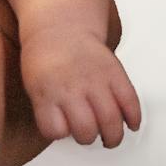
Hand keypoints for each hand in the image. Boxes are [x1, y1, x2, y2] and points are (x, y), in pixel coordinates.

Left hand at [21, 30, 140, 146]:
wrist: (59, 27)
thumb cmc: (44, 58)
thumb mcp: (32, 84)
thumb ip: (46, 109)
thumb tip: (64, 133)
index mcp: (46, 91)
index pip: (54, 129)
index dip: (58, 133)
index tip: (61, 130)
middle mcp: (71, 87)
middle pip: (86, 129)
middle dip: (88, 138)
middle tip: (88, 135)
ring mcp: (95, 80)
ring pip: (111, 120)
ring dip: (113, 136)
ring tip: (110, 137)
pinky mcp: (115, 73)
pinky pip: (131, 102)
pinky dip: (133, 118)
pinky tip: (129, 123)